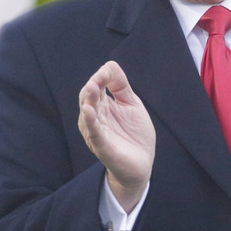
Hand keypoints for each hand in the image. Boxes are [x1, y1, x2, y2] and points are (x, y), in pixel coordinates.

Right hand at [78, 61, 155, 211]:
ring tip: (92, 88)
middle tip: (100, 77)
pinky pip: (93, 132)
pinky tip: (88, 111)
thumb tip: (110, 65)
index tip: (109, 71)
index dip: (103, 76)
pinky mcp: (102, 146)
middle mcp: (95, 117)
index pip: (96, 85)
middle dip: (94, 84)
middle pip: (88, 96)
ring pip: (88, 113)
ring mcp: (97, 132)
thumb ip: (121, 86)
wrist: (141, 164)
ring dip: (90, 99)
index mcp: (102, 106)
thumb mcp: (131, 104)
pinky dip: (90, 122)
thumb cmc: (135, 135)